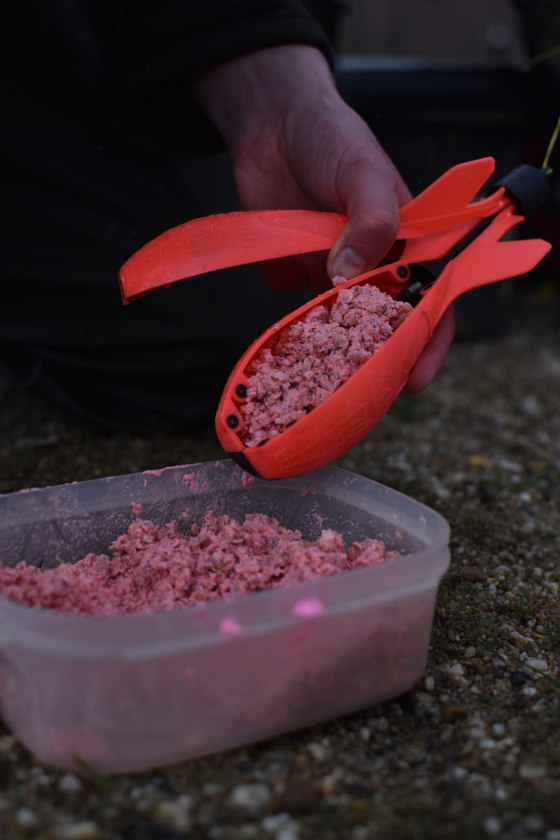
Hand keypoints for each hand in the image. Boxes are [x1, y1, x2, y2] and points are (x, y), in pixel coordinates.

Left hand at [189, 45, 453, 389]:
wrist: (270, 125)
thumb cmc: (332, 138)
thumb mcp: (362, 172)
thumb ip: (369, 221)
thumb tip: (348, 279)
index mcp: (407, 244)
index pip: (430, 299)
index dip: (427, 340)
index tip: (414, 376)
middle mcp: (373, 267)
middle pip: (384, 326)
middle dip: (378, 361)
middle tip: (365, 394)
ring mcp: (332, 275)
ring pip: (338, 329)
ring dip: (331, 356)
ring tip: (323, 386)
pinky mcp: (292, 276)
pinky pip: (293, 314)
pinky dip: (290, 335)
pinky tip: (283, 352)